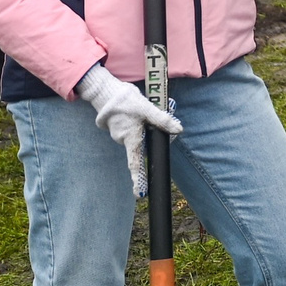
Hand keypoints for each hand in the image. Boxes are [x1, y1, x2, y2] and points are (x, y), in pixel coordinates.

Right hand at [77, 65, 180, 196]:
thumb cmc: (126, 101)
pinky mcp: (119, 128)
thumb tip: (178, 129)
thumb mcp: (147, 108)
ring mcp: (120, 135)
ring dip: (145, 129)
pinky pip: (133, 131)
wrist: (106, 92)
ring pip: (138, 137)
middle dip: (151, 139)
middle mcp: (123, 140)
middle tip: (158, 124)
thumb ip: (162, 120)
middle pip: (142, 146)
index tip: (139, 194)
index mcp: (130, 139)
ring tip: (143, 113)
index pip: (135, 164)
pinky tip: (137, 114)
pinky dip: (139, 125)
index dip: (138, 179)